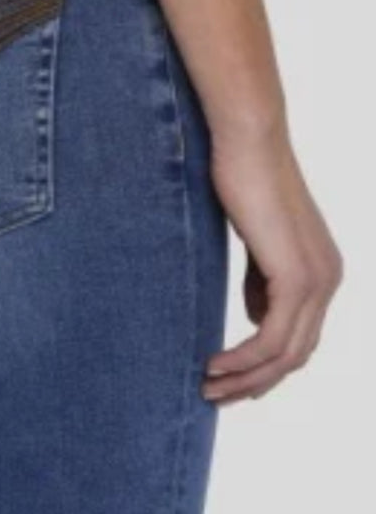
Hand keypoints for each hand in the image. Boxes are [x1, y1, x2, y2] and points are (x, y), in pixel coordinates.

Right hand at [202, 127, 342, 404]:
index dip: (266, 367)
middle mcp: (329, 281)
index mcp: (322, 272)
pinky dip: (243, 360)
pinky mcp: (296, 276)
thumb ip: (262, 279)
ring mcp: (316, 280)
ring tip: (207, 387)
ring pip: (286, 354)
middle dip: (255, 383)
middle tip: (215, 394)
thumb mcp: (256, 240)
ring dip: (246, 379)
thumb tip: (258, 319)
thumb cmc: (243, 178)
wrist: (249, 142)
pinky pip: (271, 338)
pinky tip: (214, 364)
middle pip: (296, 355)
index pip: (299, 337)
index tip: (230, 379)